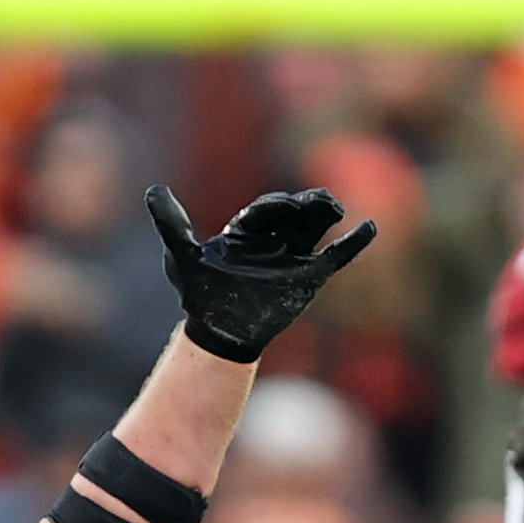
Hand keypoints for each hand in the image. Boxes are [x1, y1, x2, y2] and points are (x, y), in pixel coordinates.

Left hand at [147, 185, 378, 362]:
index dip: (273, 207)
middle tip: (321, 200)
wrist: (220, 332)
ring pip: (314, 227)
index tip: (284, 207)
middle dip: (306, 205)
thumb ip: (172, 225)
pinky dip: (353, 244)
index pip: (263, 211)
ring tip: (337, 206)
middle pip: (294, 214)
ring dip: (326, 213)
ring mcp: (291, 256)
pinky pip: (335, 257)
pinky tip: (370, 228)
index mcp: (245, 230)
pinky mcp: (307, 276)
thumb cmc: (201, 294)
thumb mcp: (183, 257)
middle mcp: (271, 239)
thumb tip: (153, 191)